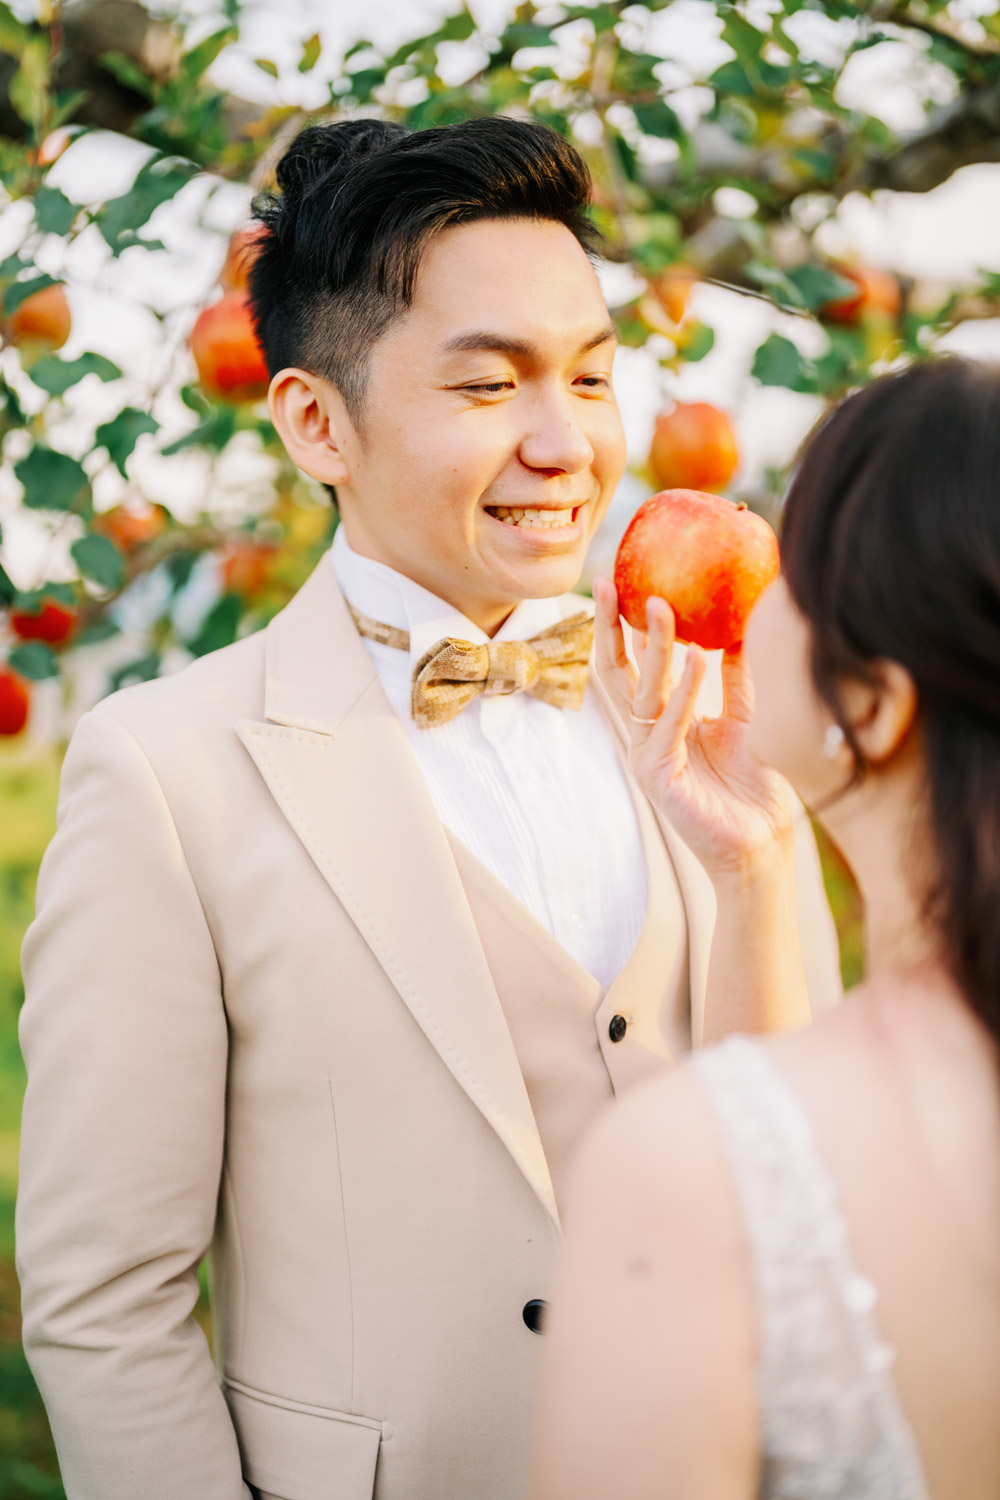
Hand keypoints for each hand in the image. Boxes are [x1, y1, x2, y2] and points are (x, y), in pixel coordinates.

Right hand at [593, 576, 795, 880]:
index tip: (626, 577)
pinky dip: (685, 689)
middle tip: (609, 580)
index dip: (628, 623)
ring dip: (652, 647)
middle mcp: (648, 733)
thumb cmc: (757, 788)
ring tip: (661, 605)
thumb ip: (737, 677)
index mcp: (665, 718)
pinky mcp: (657, 776)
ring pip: (642, 690)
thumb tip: (737, 626)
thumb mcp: (748, 716)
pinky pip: (669, 724)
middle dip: (611, 626)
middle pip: (619, 671)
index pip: (637, 663)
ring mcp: (648, 754)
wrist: (764, 844)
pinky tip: (698, 656)